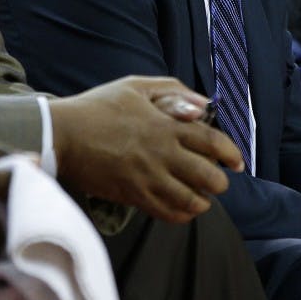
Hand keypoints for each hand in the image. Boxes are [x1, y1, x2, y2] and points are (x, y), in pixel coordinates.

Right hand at [49, 76, 243, 222]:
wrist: (62, 134)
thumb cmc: (98, 106)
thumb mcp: (135, 85)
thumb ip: (173, 90)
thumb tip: (203, 105)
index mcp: (166, 125)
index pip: (212, 142)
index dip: (231, 154)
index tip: (237, 163)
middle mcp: (162, 153)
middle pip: (207, 176)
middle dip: (220, 182)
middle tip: (219, 181)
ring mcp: (147, 177)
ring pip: (190, 199)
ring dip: (203, 201)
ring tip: (203, 199)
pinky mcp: (132, 195)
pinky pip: (166, 213)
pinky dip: (181, 214)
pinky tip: (182, 209)